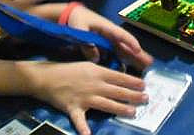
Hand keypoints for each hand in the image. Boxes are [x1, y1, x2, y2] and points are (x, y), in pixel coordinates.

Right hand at [26, 60, 148, 134]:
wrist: (47, 77)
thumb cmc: (69, 70)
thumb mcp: (88, 66)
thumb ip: (103, 73)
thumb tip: (118, 78)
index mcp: (98, 73)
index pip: (120, 77)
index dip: (133, 82)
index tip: (144, 85)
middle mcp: (94, 85)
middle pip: (117, 91)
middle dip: (133, 96)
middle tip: (145, 99)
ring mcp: (84, 98)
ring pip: (106, 104)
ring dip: (120, 109)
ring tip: (133, 112)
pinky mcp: (73, 109)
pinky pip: (80, 120)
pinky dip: (84, 128)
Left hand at [62, 4, 153, 71]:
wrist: (72, 15)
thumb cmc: (77, 19)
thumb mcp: (80, 29)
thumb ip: (87, 43)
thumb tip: (96, 58)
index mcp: (107, 28)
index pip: (122, 35)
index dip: (130, 43)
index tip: (138, 50)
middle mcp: (111, 34)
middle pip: (127, 45)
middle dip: (138, 53)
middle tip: (149, 62)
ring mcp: (109, 40)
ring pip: (123, 50)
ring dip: (133, 58)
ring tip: (144, 66)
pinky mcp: (104, 44)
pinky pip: (115, 53)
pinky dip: (123, 60)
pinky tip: (127, 68)